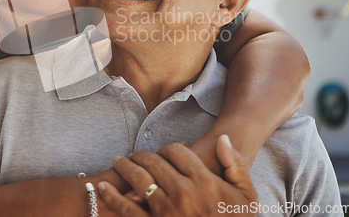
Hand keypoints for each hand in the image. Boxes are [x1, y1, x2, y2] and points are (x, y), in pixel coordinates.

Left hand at [98, 135, 256, 215]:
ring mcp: (166, 211)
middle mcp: (184, 193)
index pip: (178, 151)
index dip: (170, 147)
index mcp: (205, 183)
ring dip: (125, 166)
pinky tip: (102, 187)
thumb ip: (236, 166)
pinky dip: (111, 196)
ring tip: (119, 161)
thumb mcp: (247, 198)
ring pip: (138, 178)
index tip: (167, 152)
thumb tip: (223, 139)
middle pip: (155, 161)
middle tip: (136, 154)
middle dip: (143, 154)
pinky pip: (127, 208)